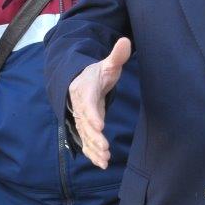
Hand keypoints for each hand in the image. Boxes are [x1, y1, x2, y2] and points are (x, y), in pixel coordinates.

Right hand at [67, 37, 131, 169]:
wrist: (79, 82)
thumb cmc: (96, 74)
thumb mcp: (107, 64)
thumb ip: (117, 56)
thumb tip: (125, 41)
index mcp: (84, 89)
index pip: (88, 103)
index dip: (92, 115)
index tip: (100, 126)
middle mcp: (80, 106)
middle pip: (85, 123)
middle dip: (94, 136)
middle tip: (105, 147)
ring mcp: (80, 119)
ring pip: (85, 135)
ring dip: (94, 148)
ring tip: (105, 159)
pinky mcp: (84, 128)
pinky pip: (85, 142)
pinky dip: (92, 153)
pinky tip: (102, 163)